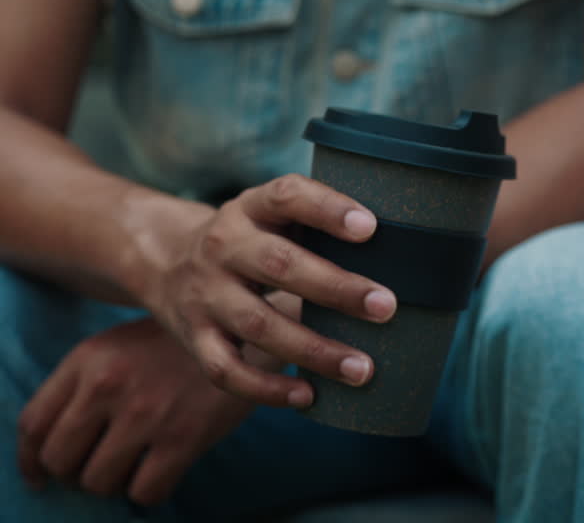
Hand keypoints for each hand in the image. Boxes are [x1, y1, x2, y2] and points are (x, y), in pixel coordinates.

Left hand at [16, 317, 255, 505]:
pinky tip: (162, 472)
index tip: (41, 476)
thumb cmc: (182, 346)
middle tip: (98, 468)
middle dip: (75, 473)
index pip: (33, 423)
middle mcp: (109, 384)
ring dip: (114, 483)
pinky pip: (145, 491)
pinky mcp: (184, 436)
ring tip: (134, 467)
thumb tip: (53, 441)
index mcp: (89, 359)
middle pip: (59, 459)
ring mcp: (146, 411)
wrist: (250, 331)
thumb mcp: (122, 346)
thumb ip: (85, 383)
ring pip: (98, 481)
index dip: (31, 460)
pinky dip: (149, 491)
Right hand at [140, 173, 396, 406]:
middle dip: (337, 288)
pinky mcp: (194, 337)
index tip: (371, 227)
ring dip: (313, 351)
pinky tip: (309, 397)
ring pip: (258, 324)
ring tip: (363, 369)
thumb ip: (322, 224)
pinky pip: (226, 369)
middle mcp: (223, 246)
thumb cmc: (254, 239)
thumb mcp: (274, 215)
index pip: (287, 196)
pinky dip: (266, 389)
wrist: (164, 261)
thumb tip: (410, 253)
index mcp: (251, 207)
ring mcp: (205, 294)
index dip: (327, 208)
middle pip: (279, 265)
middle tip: (388, 307)